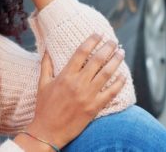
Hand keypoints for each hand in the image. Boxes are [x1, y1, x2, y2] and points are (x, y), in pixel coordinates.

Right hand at [27, 33, 127, 147]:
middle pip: (97, 60)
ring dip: (116, 61)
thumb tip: (47, 50)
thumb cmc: (44, 107)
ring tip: (121, 53)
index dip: (91, 41)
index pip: (81, 52)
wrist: (48, 131)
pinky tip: (124, 76)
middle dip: (107, 48)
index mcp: (65, 75)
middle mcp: (78, 83)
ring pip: (107, 74)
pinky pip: (111, 93)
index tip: (98, 34)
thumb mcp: (42, 84)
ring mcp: (88, 95)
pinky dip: (119, 83)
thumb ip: (46, 66)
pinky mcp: (95, 107)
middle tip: (113, 41)